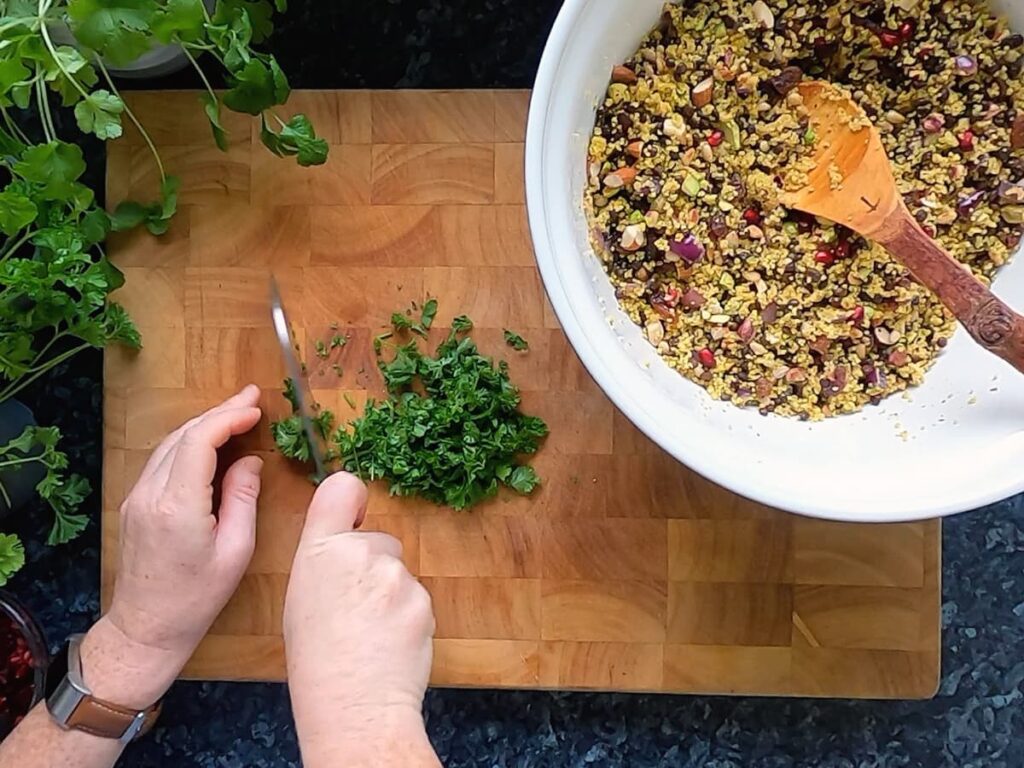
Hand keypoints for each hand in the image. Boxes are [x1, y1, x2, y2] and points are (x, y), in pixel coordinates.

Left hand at [81, 385, 263, 708]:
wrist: (146, 628)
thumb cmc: (196, 599)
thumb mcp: (235, 551)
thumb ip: (243, 499)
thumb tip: (250, 463)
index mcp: (178, 505)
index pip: (200, 440)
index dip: (229, 416)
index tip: (256, 407)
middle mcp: (150, 493)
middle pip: (183, 435)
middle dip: (219, 412)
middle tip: (252, 398)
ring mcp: (137, 497)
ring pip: (170, 444)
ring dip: (203, 425)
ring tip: (236, 414)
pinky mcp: (134, 504)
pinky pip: (162, 461)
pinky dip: (189, 443)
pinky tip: (210, 442)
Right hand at [284, 474, 435, 762]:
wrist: (353, 708)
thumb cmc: (317, 662)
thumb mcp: (301, 599)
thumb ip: (326, 561)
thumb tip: (346, 545)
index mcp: (319, 550)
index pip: (343, 487)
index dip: (352, 499)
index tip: (355, 517)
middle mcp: (360, 553)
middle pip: (379, 538)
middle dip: (375, 564)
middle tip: (356, 607)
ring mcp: (396, 576)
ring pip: (400, 570)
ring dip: (392, 593)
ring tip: (371, 632)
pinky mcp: (424, 600)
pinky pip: (418, 597)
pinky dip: (409, 616)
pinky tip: (390, 642)